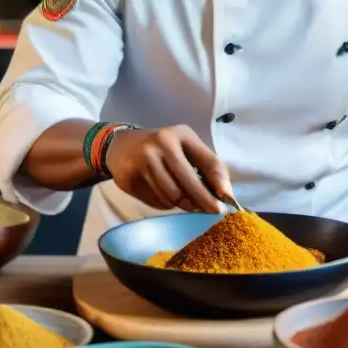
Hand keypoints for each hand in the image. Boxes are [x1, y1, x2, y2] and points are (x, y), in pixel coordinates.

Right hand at [105, 125, 230, 213]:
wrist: (121, 145)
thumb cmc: (162, 149)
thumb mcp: (185, 147)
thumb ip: (205, 167)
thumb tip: (224, 195)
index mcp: (181, 135)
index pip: (207, 160)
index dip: (218, 182)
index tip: (225, 199)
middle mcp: (162, 143)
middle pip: (188, 182)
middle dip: (203, 200)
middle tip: (212, 212)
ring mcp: (143, 159)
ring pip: (171, 194)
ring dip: (181, 203)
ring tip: (182, 198)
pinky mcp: (130, 176)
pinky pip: (156, 199)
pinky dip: (165, 203)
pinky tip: (162, 193)